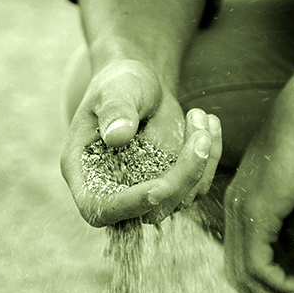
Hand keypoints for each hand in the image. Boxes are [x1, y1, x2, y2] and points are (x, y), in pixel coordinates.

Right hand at [61, 58, 221, 225]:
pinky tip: (208, 122)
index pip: (99, 208)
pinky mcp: (173, 186)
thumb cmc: (121, 83)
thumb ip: (115, 110)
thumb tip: (118, 137)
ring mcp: (146, 192)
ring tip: (199, 115)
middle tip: (201, 134)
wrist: (141, 84)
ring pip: (182, 199)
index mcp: (83, 172)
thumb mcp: (115, 89)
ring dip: (201, 161)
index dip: (129, 205)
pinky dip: (210, 156)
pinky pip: (199, 185)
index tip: (159, 188)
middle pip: (150, 209)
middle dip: (182, 177)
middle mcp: (113, 190)